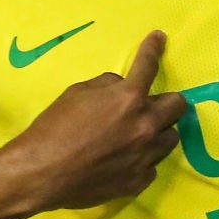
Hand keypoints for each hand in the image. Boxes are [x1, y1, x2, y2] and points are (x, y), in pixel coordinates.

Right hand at [2, 30, 187, 210]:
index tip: (158, 38)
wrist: (40, 172)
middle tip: (149, 104)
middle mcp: (145, 126)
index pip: (148, 66)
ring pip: (170, 138)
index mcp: (128, 99)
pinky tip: (123, 159)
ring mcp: (145, 156)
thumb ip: (107, 86)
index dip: (153, 48)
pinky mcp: (140, 180)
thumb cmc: (54, 128)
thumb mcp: (77, 93)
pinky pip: (152, 164)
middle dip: (165, 101)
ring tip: (136, 134)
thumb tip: (121, 87)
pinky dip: (142, 158)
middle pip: (178, 106)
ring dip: (157, 131)